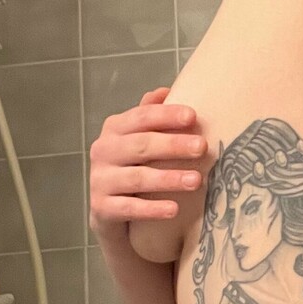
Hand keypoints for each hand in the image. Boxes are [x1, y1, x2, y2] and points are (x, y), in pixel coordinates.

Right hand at [89, 86, 210, 233]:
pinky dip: (152, 209)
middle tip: (202, 147)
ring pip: (137, 178)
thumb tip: (167, 90)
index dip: (166, 115)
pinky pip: (129, 208)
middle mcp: (103, 151)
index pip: (141, 117)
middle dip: (173, 145)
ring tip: (196, 181)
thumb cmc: (131, 168)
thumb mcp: (139, 139)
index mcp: (115, 129)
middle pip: (141, 145)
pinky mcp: (101, 209)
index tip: (193, 116)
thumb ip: (150, 115)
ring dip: (168, 179)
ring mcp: (100, 180)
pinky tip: (174, 209)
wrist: (109, 212)